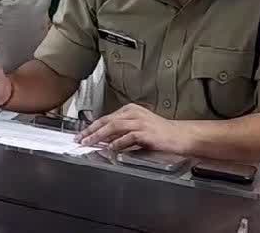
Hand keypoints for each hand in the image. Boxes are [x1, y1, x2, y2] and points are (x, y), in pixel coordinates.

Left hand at [76, 103, 190, 153]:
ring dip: (99, 136)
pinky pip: (127, 137)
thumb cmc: (159, 133)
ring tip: (89, 143)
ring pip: (113, 127)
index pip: (106, 118)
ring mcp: (140, 122)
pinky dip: (116, 144)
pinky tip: (110, 149)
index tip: (82, 135)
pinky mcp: (145, 133)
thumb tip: (103, 140)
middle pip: (107, 121)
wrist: (180, 136)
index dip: (92, 127)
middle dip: (91, 131)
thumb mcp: (138, 126)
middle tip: (80, 139)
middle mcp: (133, 113)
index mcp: (130, 110)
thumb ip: (122, 131)